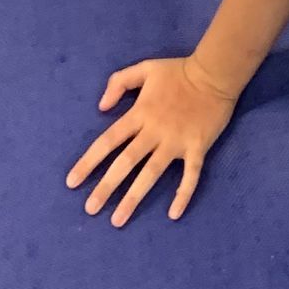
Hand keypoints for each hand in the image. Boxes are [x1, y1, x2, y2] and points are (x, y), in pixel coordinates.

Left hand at [66, 55, 237, 225]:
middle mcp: (154, 131)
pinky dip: (183, 193)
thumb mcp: (146, 68)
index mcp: (140, 113)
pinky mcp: (197, 147)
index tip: (72, 182)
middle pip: (126, 162)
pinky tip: (174, 214)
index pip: (108, 141)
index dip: (89, 161)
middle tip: (91, 209)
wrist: (216, 72)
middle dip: (106, 187)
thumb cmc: (179, 72)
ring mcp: (176, 141)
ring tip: (118, 220)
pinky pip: (190, 174)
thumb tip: (101, 107)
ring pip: (151, 173)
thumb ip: (120, 82)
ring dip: (134, 197)